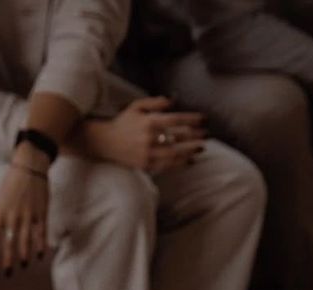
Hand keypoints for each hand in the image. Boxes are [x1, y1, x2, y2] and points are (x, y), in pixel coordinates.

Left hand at [0, 142, 49, 272]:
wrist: (30, 166)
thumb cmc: (11, 183)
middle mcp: (13, 216)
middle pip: (9, 244)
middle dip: (7, 261)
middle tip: (7, 273)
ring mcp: (28, 216)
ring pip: (25, 242)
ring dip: (24, 255)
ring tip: (23, 265)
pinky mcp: (41, 214)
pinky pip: (41, 234)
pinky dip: (40, 246)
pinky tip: (40, 256)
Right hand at [80, 96, 206, 173]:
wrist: (105, 142)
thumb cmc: (123, 122)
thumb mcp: (137, 106)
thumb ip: (155, 103)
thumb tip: (173, 101)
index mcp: (149, 121)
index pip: (175, 120)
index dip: (191, 119)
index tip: (203, 119)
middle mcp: (149, 138)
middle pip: (178, 137)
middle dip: (195, 136)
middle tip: (207, 135)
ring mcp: (147, 153)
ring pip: (174, 153)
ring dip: (190, 151)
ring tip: (201, 148)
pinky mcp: (145, 164)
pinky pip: (166, 165)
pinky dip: (180, 163)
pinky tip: (189, 161)